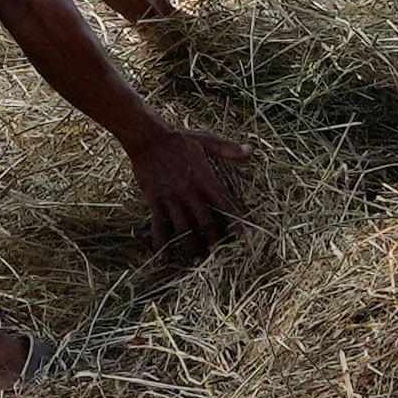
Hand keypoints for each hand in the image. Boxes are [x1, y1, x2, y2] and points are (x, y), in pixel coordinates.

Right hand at [125, 121, 250, 255]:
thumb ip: (228, 148)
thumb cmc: (178, 138)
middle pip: (206, 222)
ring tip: (195, 260)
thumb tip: (249, 151)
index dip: (237, 221)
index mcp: (205, 178)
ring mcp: (172, 197)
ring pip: (184, 228)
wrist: (148, 137)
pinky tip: (163, 254)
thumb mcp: (206, 140)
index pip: (226, 203)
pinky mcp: (155, 199)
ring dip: (190, 245)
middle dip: (215, 240)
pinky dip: (161, 240)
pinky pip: (159, 223)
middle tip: (221, 254)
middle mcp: (190, 191)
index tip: (245, 236)